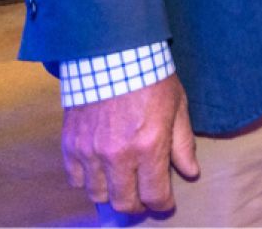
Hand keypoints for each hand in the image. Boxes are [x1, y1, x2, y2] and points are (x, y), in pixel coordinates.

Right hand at [61, 74, 198, 213]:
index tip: (166, 204)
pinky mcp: (70, 145)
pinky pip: (75, 179)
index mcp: (149, 146)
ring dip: (112, 195)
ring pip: (97, 195)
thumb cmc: (151, 78)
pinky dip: (87, 181)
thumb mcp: (178, 107)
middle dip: (137, 207)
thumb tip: (191, 172)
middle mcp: (117, 155)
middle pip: (124, 202)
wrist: (113, 55)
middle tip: (144, 201)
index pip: (155, 194)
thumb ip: (182, 144)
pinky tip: (100, 173)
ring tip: (122, 187)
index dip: (162, 205)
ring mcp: (90, 152)